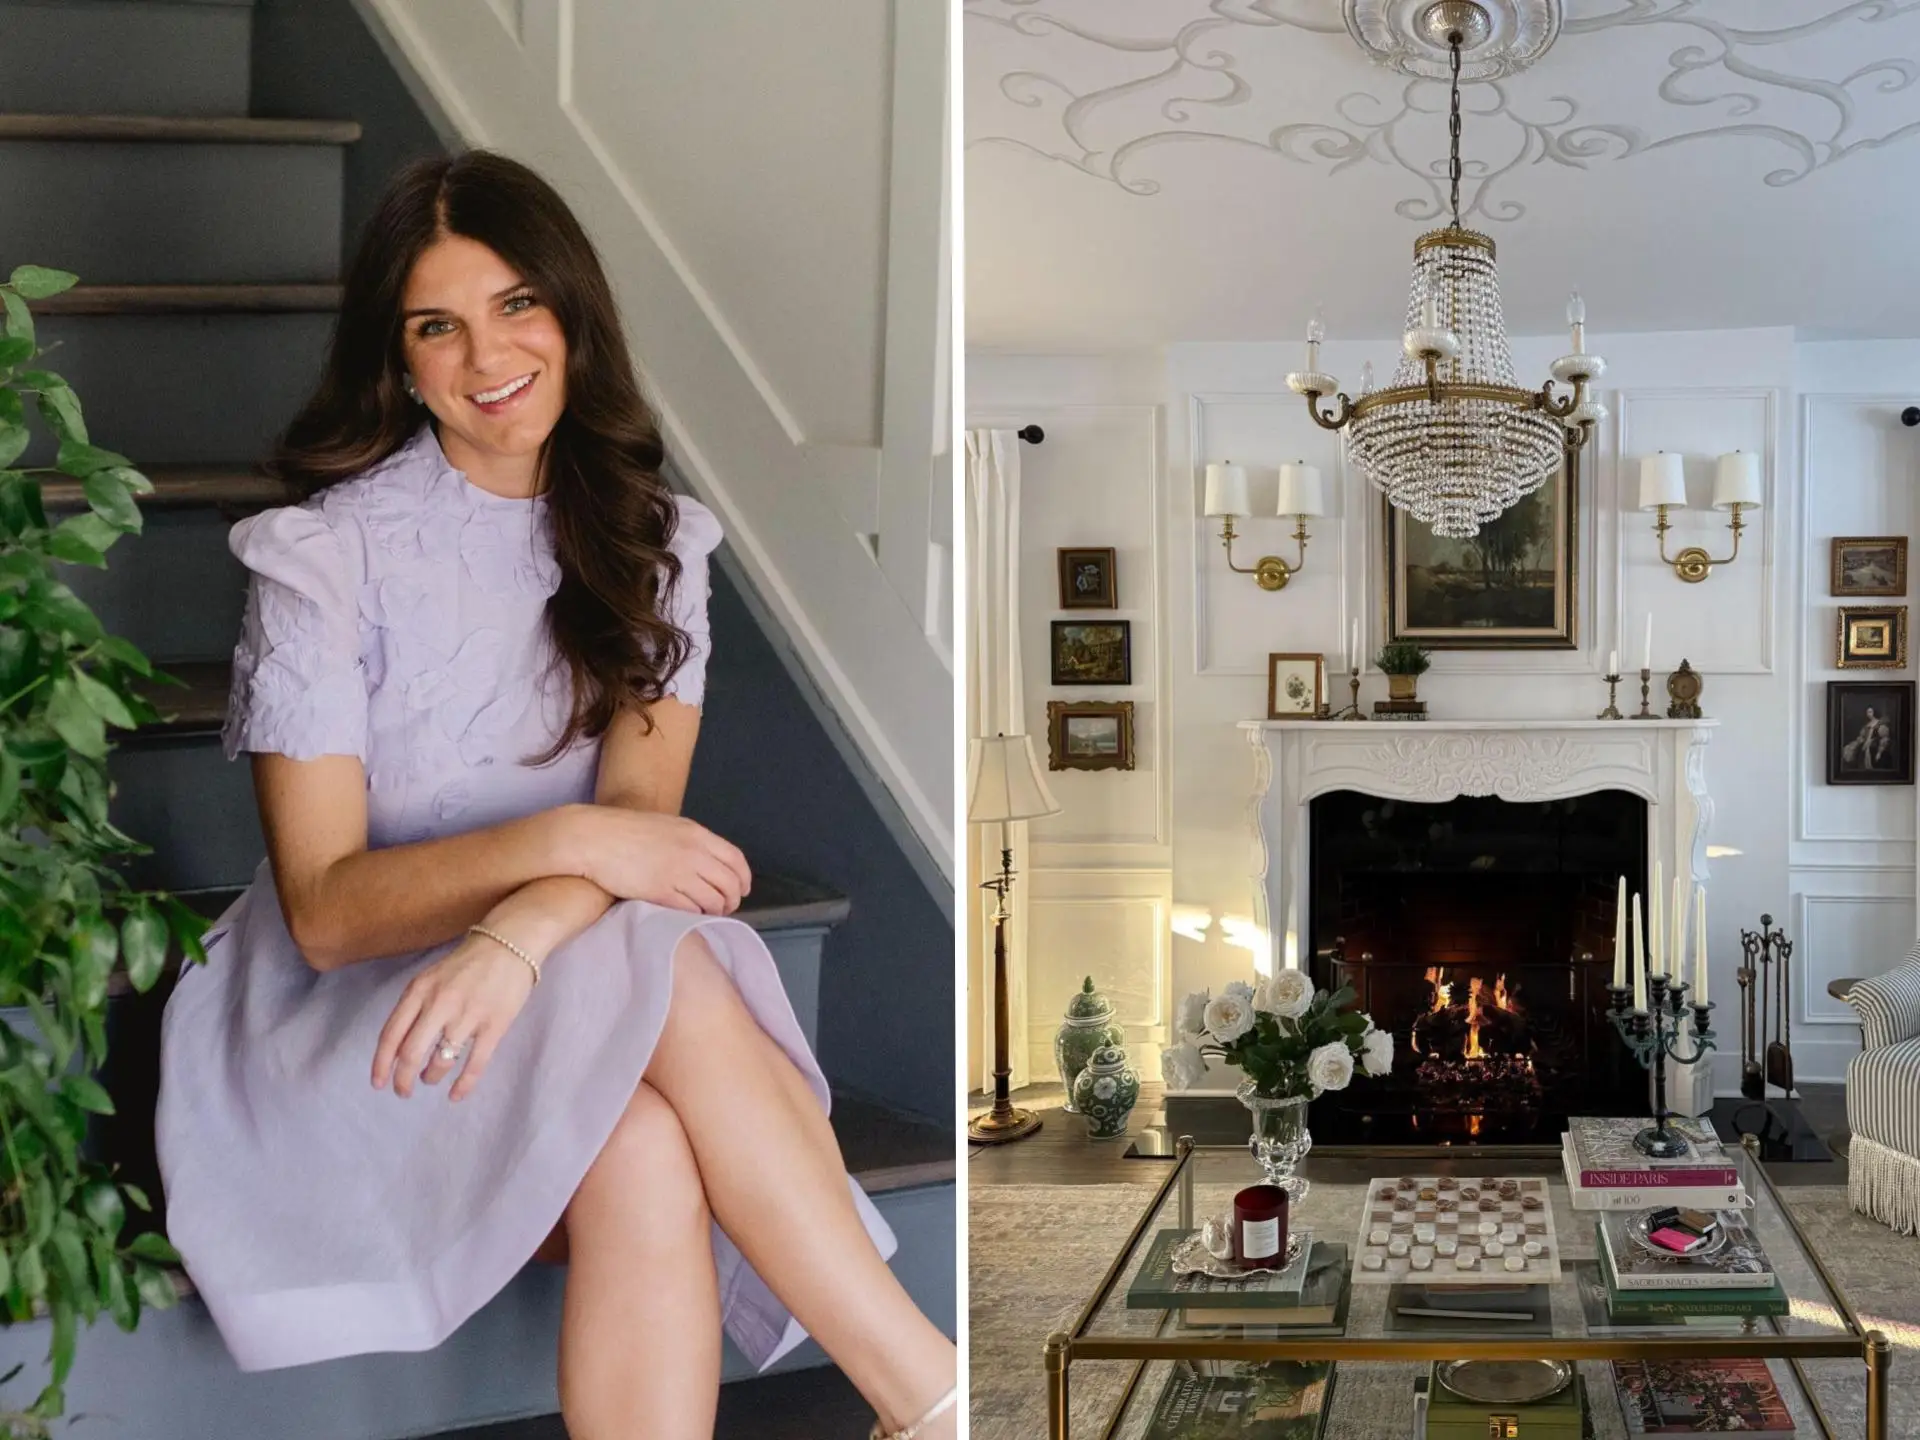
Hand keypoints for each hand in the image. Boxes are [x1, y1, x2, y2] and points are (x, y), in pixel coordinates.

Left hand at [372, 930, 537, 1101]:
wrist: (510, 944)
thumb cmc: (467, 963)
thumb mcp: (430, 977)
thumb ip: (413, 1007)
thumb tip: (397, 1047)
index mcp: (419, 991)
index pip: (391, 1034)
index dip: (381, 1064)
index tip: (379, 1083)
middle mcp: (439, 1004)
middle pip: (411, 1053)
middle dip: (403, 1079)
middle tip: (403, 1091)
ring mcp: (468, 1015)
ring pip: (441, 1060)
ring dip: (431, 1076)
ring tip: (430, 1078)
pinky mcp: (494, 1025)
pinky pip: (475, 1063)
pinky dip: (463, 1085)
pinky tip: (455, 1095)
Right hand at [568, 806, 750, 914]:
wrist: (593, 838)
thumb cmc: (625, 831)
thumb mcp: (666, 826)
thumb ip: (689, 841)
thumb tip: (706, 860)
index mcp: (696, 834)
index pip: (735, 859)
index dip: (744, 878)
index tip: (743, 889)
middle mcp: (692, 853)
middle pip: (729, 883)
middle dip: (732, 899)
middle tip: (727, 908)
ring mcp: (677, 873)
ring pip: (713, 900)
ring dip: (715, 910)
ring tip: (708, 914)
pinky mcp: (660, 892)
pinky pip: (690, 910)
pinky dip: (695, 916)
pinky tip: (689, 916)